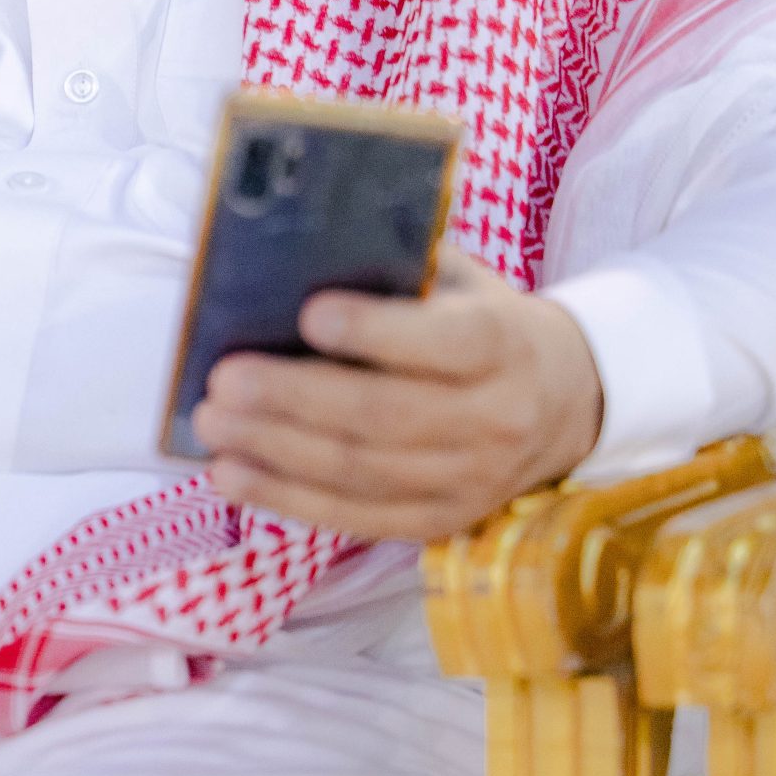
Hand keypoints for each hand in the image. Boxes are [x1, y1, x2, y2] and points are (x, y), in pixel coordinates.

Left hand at [190, 248, 604, 540]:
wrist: (563, 399)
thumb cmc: (483, 321)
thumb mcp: (463, 281)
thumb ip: (400, 268)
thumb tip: (300, 253)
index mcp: (505, 344)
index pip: (447, 342)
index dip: (377, 331)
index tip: (309, 313)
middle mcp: (496, 419)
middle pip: (387, 416)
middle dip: (296, 398)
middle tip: (224, 378)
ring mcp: (470, 481)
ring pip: (362, 473)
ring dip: (276, 452)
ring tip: (212, 423)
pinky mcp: (441, 521)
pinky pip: (356, 519)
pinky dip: (286, 499)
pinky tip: (231, 474)